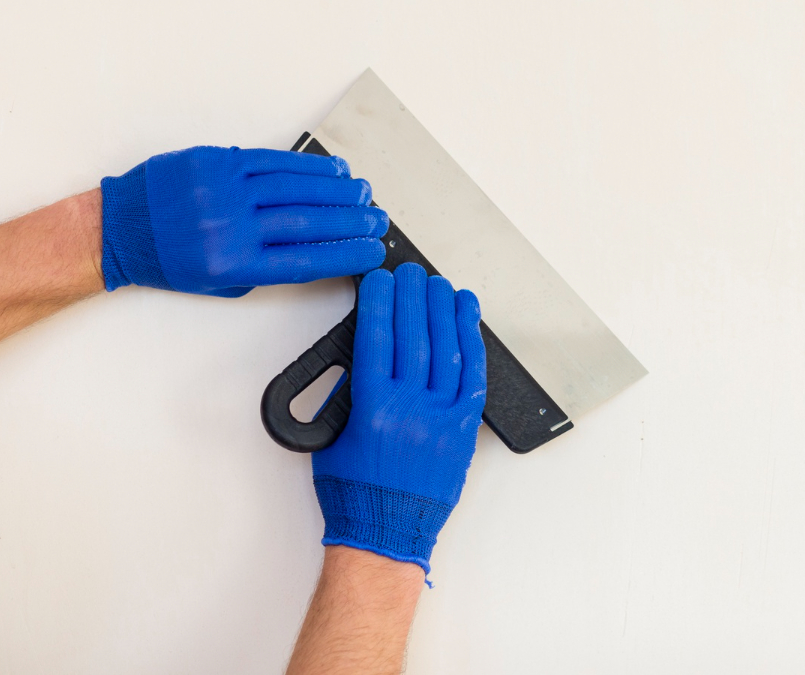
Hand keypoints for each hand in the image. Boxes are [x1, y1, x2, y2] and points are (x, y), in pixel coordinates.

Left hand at [99, 146, 388, 296]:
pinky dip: (308, 166)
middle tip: (378, 220)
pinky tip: (333, 170)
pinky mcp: (218, 161)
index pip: (306, 260)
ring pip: (297, 188)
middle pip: (309, 222)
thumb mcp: (220, 282)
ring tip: (364, 194)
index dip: (346, 254)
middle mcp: (231, 227)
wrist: (122, 227)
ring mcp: (225, 190)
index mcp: (233, 264)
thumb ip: (267, 267)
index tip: (372, 251)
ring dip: (338, 191)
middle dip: (352, 221)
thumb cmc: (170, 259)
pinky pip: (273, 162)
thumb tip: (318, 250)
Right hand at [311, 263, 486, 572]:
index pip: (376, 338)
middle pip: (413, 335)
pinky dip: (470, 341)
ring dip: (443, 311)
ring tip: (439, 285)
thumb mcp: (334, 437)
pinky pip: (471, 375)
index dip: (379, 302)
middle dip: (412, 297)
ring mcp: (441, 417)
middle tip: (411, 271)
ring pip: (446, 350)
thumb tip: (366, 352)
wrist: (386, 533)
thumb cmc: (354, 492)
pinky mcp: (464, 428)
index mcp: (372, 408)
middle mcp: (410, 408)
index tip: (380, 279)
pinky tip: (467, 317)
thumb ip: (349, 394)